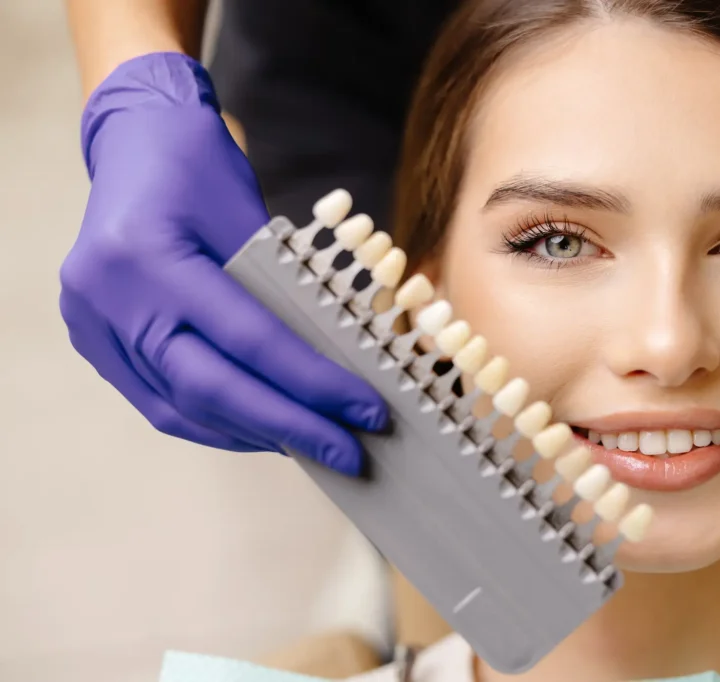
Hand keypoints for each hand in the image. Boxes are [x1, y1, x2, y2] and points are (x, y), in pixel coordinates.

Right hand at [59, 53, 387, 474]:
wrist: (134, 141)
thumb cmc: (200, 168)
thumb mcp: (251, 217)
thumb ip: (282, 294)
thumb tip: (339, 372)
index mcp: (149, 257)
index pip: (248, 340)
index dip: (313, 384)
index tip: (367, 411)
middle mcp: (110, 299)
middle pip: (210, 389)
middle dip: (290, 426)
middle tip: (351, 454)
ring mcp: (92, 325)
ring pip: (181, 408)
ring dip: (255, 434)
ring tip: (315, 446)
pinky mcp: (94, 341)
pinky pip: (159, 402)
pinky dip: (217, 423)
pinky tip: (264, 432)